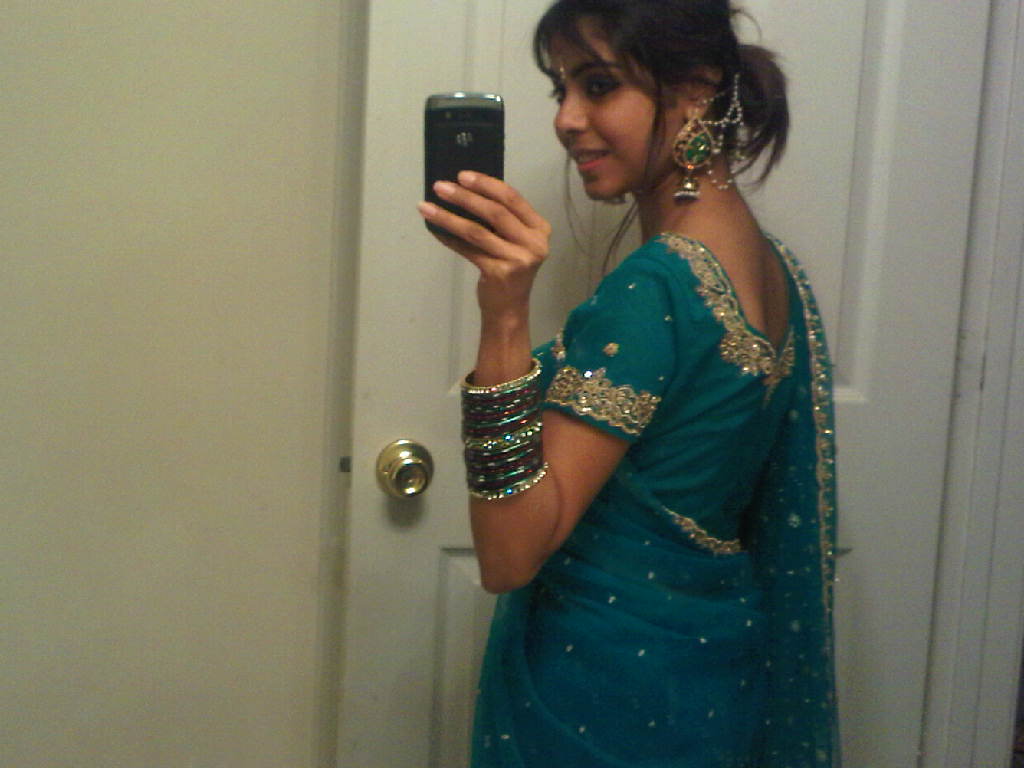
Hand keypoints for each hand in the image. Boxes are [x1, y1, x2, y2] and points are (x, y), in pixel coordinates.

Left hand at [417, 171, 550, 322]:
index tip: (462, 175)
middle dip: (465, 197)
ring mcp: (518, 260)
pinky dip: (449, 239)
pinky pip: (468, 250)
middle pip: (495, 212)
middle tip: (441, 187)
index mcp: (540, 229)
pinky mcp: (499, 273)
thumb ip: (502, 219)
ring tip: (427, 207)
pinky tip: (435, 230)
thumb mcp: (515, 241)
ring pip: (477, 231)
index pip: (512, 198)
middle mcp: (534, 243)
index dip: (486, 184)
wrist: (510, 308)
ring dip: (449, 217)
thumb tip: (465, 190)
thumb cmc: (510, 268)